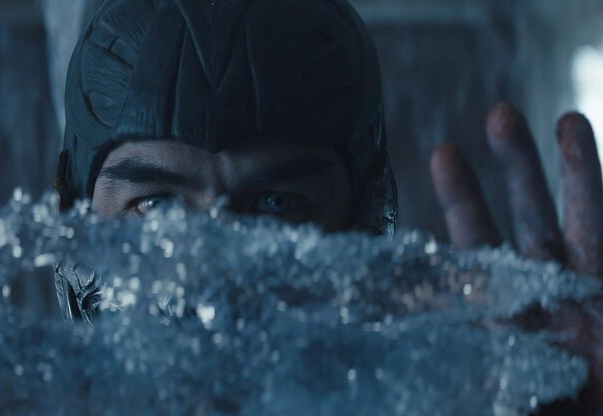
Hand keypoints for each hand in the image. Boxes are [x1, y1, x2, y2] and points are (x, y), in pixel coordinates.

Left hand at [430, 103, 602, 413]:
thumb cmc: (539, 410)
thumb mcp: (482, 392)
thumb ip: (443, 364)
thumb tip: (396, 333)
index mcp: (495, 314)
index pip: (474, 247)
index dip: (463, 199)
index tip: (445, 153)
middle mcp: (541, 297)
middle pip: (526, 218)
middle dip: (516, 167)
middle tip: (501, 112)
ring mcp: (585, 296)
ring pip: (581, 221)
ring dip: (577, 171)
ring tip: (568, 118)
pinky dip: (601, 199)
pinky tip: (591, 148)